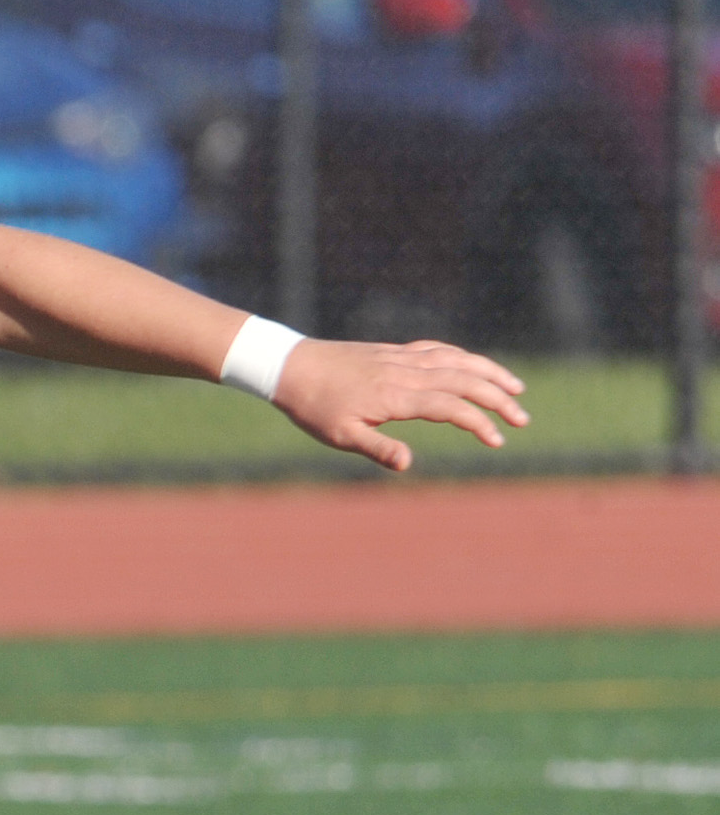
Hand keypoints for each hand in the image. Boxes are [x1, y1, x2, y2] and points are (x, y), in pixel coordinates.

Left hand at [276, 339, 526, 471]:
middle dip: (499, 399)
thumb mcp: (340, 436)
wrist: (291, 367)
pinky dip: (464, 357)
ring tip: (516, 389)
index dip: (479, 422)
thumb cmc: (313, 407)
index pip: (451, 407)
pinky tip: (474, 366)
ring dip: (491, 373)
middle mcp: (406, 372)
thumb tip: (407, 464)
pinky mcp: (395, 351)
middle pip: (465, 381)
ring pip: (458, 360)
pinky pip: (439, 350)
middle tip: (522, 420)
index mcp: (396, 396)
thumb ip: (377, 449)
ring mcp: (402, 358)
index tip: (497, 441)